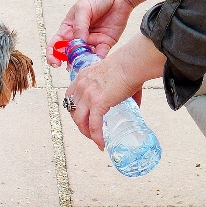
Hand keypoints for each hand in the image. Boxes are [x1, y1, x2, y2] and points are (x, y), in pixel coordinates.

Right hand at [46, 0, 133, 67]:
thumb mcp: (83, 8)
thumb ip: (79, 26)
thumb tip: (77, 44)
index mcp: (68, 29)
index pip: (55, 45)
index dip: (52, 55)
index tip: (55, 63)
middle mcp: (78, 37)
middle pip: (69, 55)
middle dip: (69, 62)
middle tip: (72, 65)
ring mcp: (91, 42)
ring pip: (84, 58)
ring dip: (82, 63)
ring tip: (84, 64)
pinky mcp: (105, 44)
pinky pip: (99, 56)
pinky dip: (96, 61)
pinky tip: (95, 62)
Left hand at [65, 33, 166, 149]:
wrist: (132, 62)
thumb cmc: (129, 66)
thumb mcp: (115, 75)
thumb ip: (119, 90)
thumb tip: (135, 106)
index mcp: (82, 77)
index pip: (70, 97)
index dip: (74, 109)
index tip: (82, 117)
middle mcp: (81, 86)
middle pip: (73, 111)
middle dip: (80, 124)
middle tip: (90, 131)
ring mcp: (87, 95)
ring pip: (80, 121)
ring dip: (86, 132)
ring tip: (95, 139)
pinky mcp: (97, 103)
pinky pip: (94, 125)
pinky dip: (97, 137)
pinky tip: (101, 143)